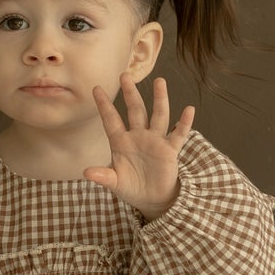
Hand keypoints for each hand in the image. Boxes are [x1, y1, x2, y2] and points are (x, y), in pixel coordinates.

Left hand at [82, 73, 193, 211]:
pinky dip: (184, 124)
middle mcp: (138, 136)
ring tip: (160, 81)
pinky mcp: (170, 151)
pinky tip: (189, 110)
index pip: (111, 120)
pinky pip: (178, 135)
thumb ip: (103, 176)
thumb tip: (86, 172)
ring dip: (159, 99)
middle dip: (130, 93)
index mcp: (121, 142)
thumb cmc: (131, 187)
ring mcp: (155, 141)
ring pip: (158, 116)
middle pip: (135, 110)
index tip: (96, 88)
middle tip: (124, 75)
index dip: (104, 105)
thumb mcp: (115, 182)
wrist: (151, 199)